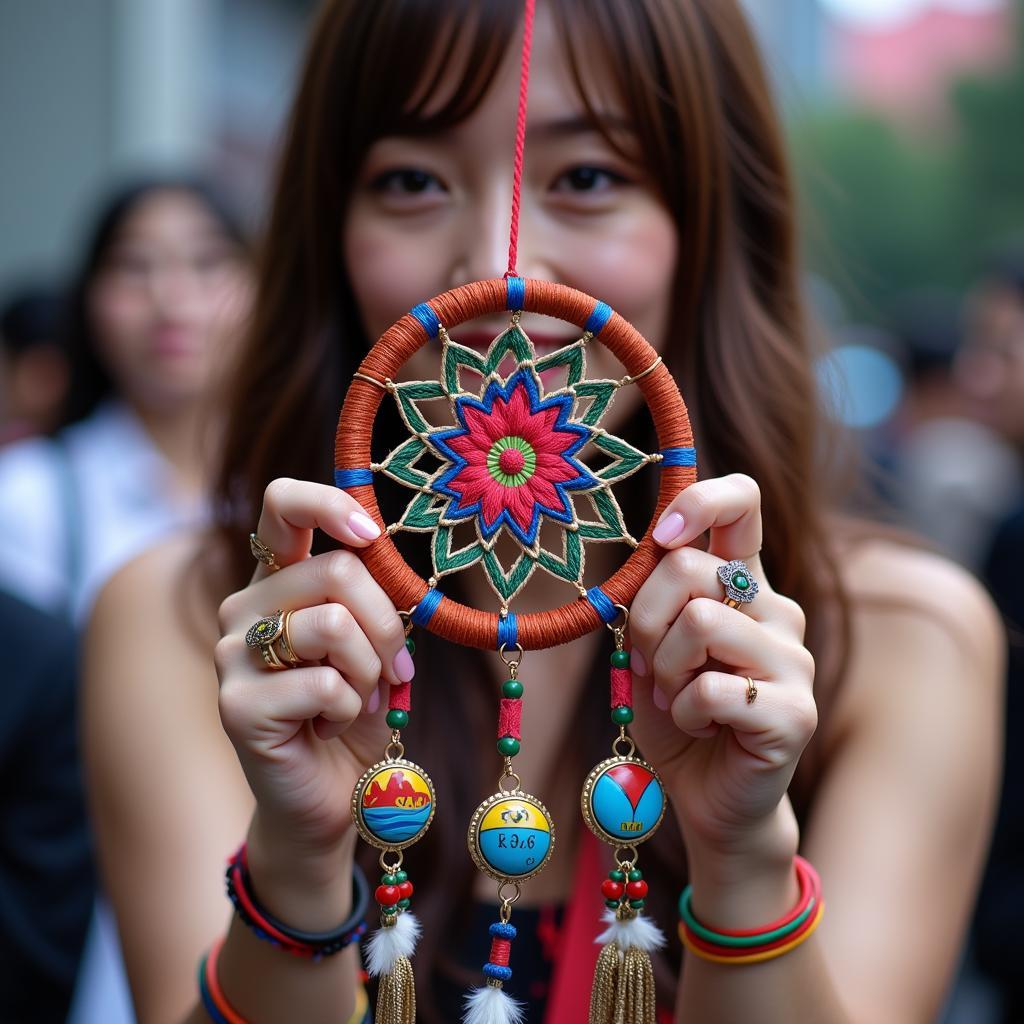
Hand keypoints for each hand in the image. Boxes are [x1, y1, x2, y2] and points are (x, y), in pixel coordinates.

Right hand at [215, 478, 411, 871]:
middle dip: (387, 622)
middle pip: (336, 569)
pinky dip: (349, 708)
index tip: (370, 534)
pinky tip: (331, 725)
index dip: (327, 504)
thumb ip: (371, 597)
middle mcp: (245, 606)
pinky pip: (324, 683)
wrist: (333, 795)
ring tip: (358, 697)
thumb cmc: (355, 709)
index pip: (282, 505)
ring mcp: (231, 654)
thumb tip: (382, 555)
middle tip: (393, 667)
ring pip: (333, 623)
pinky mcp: (236, 705)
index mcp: (279, 580)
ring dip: (370, 668)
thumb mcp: (373, 642)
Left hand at [627, 474, 815, 859]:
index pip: (742, 504)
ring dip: (666, 670)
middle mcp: (775, 609)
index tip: (664, 535)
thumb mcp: (652, 645)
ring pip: (700, 623)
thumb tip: (657, 549)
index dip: (700, 501)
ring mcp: (793, 659)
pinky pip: (710, 689)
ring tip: (678, 699)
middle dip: (646, 620)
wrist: (706, 796)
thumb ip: (655, 597)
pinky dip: (684, 713)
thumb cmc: (676, 713)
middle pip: (688, 568)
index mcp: (741, 584)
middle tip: (651, 666)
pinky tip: (701, 728)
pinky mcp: (794, 711)